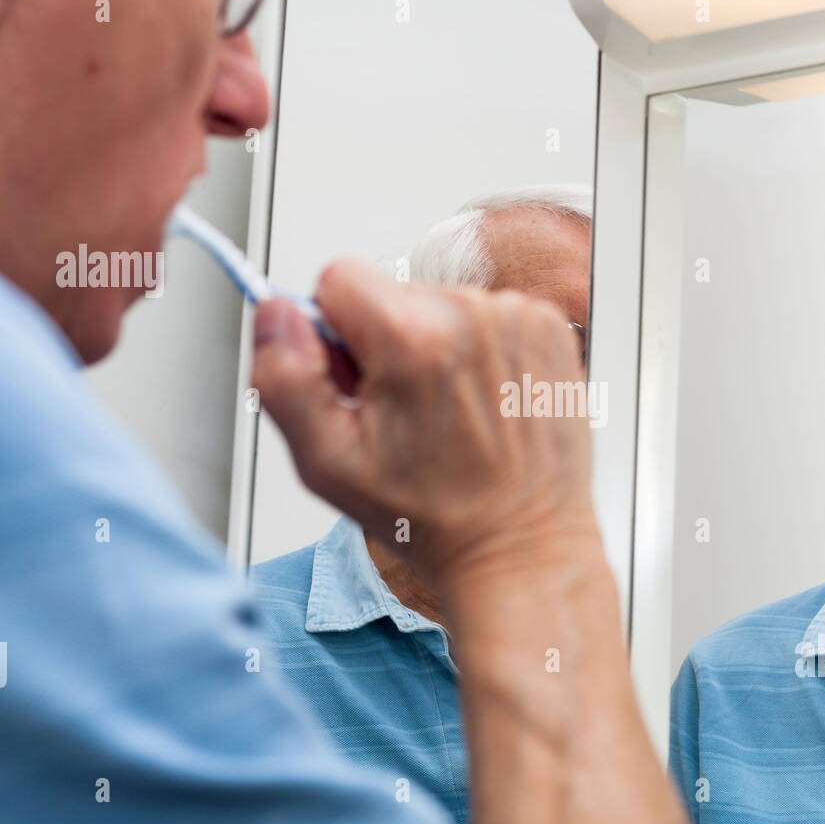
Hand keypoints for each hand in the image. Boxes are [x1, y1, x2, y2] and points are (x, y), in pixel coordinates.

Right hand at [249, 258, 597, 598]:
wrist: (523, 547)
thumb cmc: (434, 517)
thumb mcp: (328, 464)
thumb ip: (285, 378)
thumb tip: (276, 311)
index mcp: (414, 339)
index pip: (337, 277)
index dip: (333, 333)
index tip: (357, 383)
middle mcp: (473, 314)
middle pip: (390, 293)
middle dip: (383, 343)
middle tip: (407, 415)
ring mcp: (519, 317)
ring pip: (438, 304)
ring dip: (434, 348)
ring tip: (451, 416)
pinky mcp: (548, 327)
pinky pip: (486, 315)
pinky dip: (478, 352)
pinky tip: (485, 406)